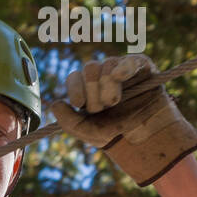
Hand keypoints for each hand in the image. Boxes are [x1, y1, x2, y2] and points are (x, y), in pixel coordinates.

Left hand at [49, 54, 196, 186]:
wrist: (141, 135)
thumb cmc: (113, 131)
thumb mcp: (87, 132)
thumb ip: (68, 121)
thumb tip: (54, 104)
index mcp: (86, 87)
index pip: (74, 77)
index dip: (75, 89)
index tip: (79, 104)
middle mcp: (101, 73)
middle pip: (89, 70)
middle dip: (94, 94)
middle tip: (104, 108)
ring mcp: (120, 67)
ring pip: (106, 67)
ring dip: (108, 89)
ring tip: (116, 102)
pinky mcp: (139, 65)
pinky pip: (129, 61)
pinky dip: (123, 67)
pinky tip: (120, 76)